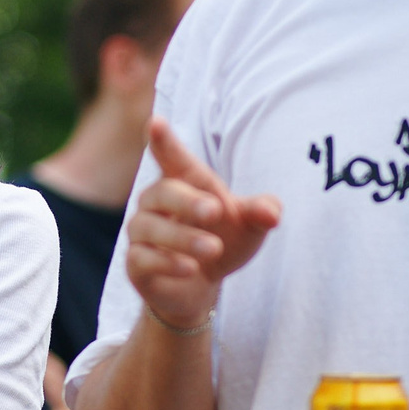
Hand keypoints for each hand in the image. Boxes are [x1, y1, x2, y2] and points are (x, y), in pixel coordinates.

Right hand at [126, 119, 282, 328]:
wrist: (201, 287)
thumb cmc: (223, 241)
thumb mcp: (249, 227)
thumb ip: (260, 213)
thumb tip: (273, 213)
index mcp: (183, 182)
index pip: (170, 157)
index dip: (162, 140)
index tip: (156, 122)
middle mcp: (155, 202)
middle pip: (163, 192)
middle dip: (188, 201)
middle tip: (216, 212)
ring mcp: (142, 233)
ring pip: (150, 227)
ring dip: (184, 237)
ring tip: (214, 249)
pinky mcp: (136, 263)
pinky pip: (143, 258)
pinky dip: (167, 263)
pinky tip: (191, 269)